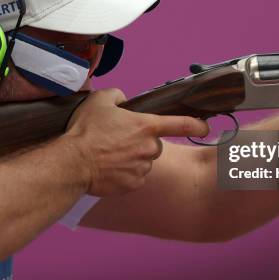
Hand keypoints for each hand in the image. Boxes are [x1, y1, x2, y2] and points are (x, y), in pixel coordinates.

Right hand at [65, 88, 209, 195]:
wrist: (73, 163)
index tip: (205, 127)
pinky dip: (126, 173)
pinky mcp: (134, 184)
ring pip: (144, 161)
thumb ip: (118, 95)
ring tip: (110, 154)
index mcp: (147, 126)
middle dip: (141, 142)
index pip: (181, 124)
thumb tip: (124, 101)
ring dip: (133, 158)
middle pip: (154, 144)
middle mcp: (149, 148)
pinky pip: (135, 177)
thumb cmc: (86, 130)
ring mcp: (143, 168)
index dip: (196, 125)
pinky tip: (110, 168)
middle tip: (118, 140)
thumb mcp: (100, 100)